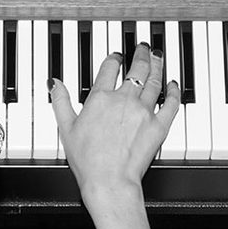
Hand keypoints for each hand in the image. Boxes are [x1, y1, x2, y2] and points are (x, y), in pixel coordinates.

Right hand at [50, 44, 179, 198]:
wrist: (109, 181)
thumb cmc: (88, 161)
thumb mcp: (66, 129)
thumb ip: (60, 102)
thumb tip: (54, 83)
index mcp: (100, 98)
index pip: (109, 68)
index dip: (114, 58)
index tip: (116, 56)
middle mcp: (124, 100)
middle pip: (136, 68)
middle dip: (141, 54)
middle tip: (143, 47)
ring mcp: (144, 112)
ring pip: (155, 80)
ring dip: (157, 65)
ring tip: (158, 56)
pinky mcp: (159, 126)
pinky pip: (171, 104)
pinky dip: (173, 92)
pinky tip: (173, 84)